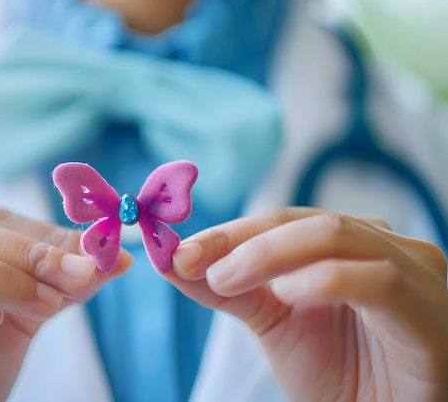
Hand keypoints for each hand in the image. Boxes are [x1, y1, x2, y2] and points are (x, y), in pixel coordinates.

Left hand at [167, 208, 447, 401]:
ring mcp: (413, 272)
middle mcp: (383, 246)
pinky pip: (376, 280)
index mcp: (348, 242)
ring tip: (225, 280)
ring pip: (337, 234)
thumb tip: (172, 260)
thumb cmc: (341, 374)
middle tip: (192, 262)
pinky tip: (286, 294)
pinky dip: (322, 280)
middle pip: (304, 218)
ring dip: (268, 254)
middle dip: (240, 239)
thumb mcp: (274, 322)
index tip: (177, 250)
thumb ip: (229, 289)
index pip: (281, 219)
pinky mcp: (428, 311)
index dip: (227, 231)